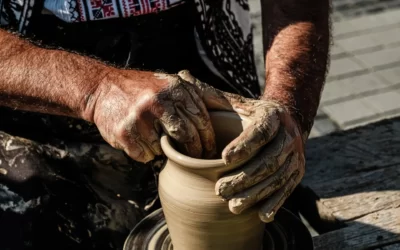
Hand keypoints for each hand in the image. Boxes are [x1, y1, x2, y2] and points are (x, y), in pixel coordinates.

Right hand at [89, 70, 216, 162]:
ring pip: (166, 150)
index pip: (202, 120)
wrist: (104, 89)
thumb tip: (234, 108)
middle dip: (195, 152)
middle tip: (196, 159)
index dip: (209, 140)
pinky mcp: (124, 134)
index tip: (212, 151)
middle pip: (188, 137)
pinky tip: (142, 141)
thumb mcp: (175, 83)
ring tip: (160, 140)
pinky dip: (148, 153)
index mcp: (175, 88)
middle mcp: (158, 101)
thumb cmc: (146, 89)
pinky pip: (146, 155)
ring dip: (166, 151)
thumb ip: (202, 94)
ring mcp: (140, 118)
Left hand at [178, 71, 305, 222]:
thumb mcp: (233, 101)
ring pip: (277, 177)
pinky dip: (275, 202)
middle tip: (219, 190)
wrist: (282, 122)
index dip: (244, 145)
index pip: (259, 130)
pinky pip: (287, 189)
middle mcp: (288, 135)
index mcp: (271, 115)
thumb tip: (182, 76)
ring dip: (255, 193)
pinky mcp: (297, 172)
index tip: (223, 159)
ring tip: (232, 205)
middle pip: (268, 159)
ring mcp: (295, 155)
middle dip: (244, 177)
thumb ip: (209, 94)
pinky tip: (261, 214)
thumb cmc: (248, 114)